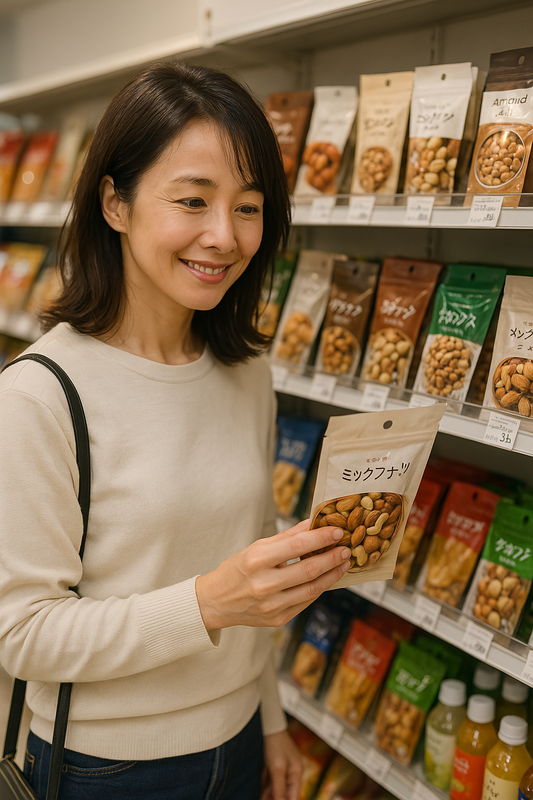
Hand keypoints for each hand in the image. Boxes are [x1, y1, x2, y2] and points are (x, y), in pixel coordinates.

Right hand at [195, 519, 350, 629]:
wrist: (216, 602)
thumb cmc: (237, 570)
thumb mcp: (256, 547)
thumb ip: (286, 537)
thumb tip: (312, 523)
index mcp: (256, 560)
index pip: (297, 546)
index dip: (321, 538)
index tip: (337, 531)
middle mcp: (264, 584)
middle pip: (309, 569)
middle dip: (333, 557)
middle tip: (347, 549)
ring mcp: (272, 605)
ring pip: (312, 588)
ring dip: (332, 575)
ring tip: (343, 563)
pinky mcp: (278, 619)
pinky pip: (305, 601)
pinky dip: (319, 588)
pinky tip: (327, 578)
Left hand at [261, 729, 301, 799]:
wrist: (270, 726)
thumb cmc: (276, 744)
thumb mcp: (277, 768)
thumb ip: (279, 787)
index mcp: (297, 773)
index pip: (293, 797)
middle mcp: (292, 772)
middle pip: (285, 793)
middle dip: (276, 798)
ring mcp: (284, 768)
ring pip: (277, 787)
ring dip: (269, 794)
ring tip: (261, 799)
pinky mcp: (275, 764)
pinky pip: (272, 780)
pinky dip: (267, 787)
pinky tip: (261, 794)